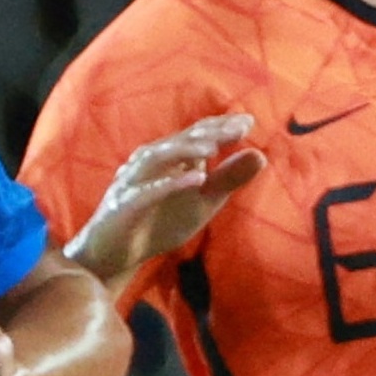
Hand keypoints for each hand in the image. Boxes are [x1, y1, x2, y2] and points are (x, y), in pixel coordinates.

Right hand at [71, 114, 266, 276]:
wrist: (115, 253)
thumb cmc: (158, 220)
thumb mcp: (202, 200)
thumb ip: (227, 179)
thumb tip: (261, 155)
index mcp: (168, 157)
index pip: (195, 135)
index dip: (220, 127)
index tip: (249, 122)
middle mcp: (149, 162)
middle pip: (179, 141)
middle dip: (208, 133)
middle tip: (238, 128)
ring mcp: (133, 182)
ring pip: (159, 159)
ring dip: (186, 151)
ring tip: (214, 148)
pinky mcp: (123, 206)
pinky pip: (146, 193)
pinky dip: (169, 185)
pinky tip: (194, 181)